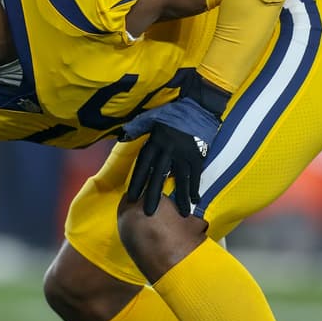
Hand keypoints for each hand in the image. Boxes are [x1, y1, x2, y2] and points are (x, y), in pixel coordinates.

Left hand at [121, 97, 219, 216]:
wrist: (197, 106)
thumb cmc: (172, 113)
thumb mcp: (150, 117)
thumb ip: (137, 127)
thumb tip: (124, 135)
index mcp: (154, 142)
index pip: (143, 166)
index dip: (137, 182)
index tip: (131, 198)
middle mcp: (167, 150)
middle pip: (159, 176)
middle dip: (153, 196)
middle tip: (149, 213)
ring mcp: (184, 154)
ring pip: (181, 179)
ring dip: (182, 197)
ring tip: (183, 213)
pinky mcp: (198, 155)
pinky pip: (196, 174)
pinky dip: (196, 187)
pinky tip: (196, 200)